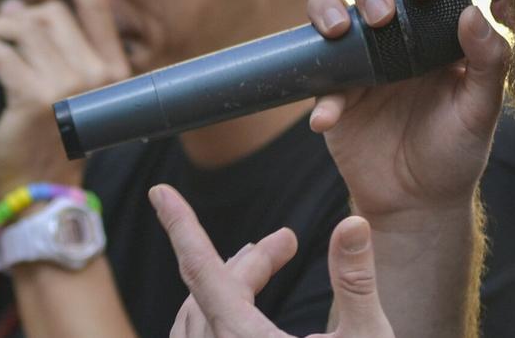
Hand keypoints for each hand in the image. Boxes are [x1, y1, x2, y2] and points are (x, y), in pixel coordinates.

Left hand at [0, 0, 130, 197]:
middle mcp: (96, 74)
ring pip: (20, 28)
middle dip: (17, 19)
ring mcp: (67, 86)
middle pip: (49, 13)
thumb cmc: (48, 145)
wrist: (40, 198)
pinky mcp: (33, 98)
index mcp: (112, 71)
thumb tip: (14, 7)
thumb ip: (49, 48)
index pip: (94, 5)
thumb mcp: (59, 93)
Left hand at [150, 184, 392, 337]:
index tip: (160, 192)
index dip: (182, 225)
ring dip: (228, 287)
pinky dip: (217, 318)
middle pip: (214, 291)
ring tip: (261, 266)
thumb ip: (354, 280)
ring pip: (201, 320)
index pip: (203, 270)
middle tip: (288, 241)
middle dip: (250, 260)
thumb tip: (352, 222)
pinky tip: (242, 314)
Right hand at [305, 0, 508, 220]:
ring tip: (336, 33)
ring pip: (331, 7)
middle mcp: (397, 34)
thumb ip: (488, 62)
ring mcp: (360, 57)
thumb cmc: (456, 152)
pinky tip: (329, 119)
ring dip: (327, 8)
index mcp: (440, 30)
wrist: (416, 203)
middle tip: (379, 18)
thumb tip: (472, 13)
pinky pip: (316, 73)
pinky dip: (320, 94)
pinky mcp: (333, 88)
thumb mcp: (481, 110)